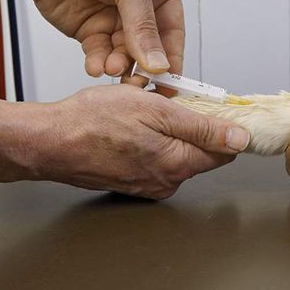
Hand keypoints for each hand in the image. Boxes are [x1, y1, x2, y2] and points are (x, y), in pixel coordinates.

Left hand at [12, 0, 182, 88]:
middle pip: (150, 50)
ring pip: (125, 56)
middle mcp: (140, 8)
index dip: (173, 58)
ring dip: (119, 66)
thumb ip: (144, 26)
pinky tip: (95, 65)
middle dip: (143, 67)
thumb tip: (158, 63)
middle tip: (137, 82)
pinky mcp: (91, 31)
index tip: (171, 82)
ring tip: (111, 67)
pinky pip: (101, 55)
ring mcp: (115, 21)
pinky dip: (99, 63)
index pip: (173, 31)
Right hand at [17, 84, 249, 198]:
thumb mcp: (156, 110)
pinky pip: (155, 159)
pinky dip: (149, 141)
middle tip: (162, 103)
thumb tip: (240, 139)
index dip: (221, 125)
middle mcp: (167, 181)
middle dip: (189, 125)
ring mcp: (149, 186)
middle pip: (200, 151)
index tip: (209, 107)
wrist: (49, 142)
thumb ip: (203, 128)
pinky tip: (129, 128)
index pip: (225, 150)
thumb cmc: (93, 120)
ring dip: (167, 131)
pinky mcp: (133, 184)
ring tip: (140, 113)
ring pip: (176, 153)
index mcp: (179, 163)